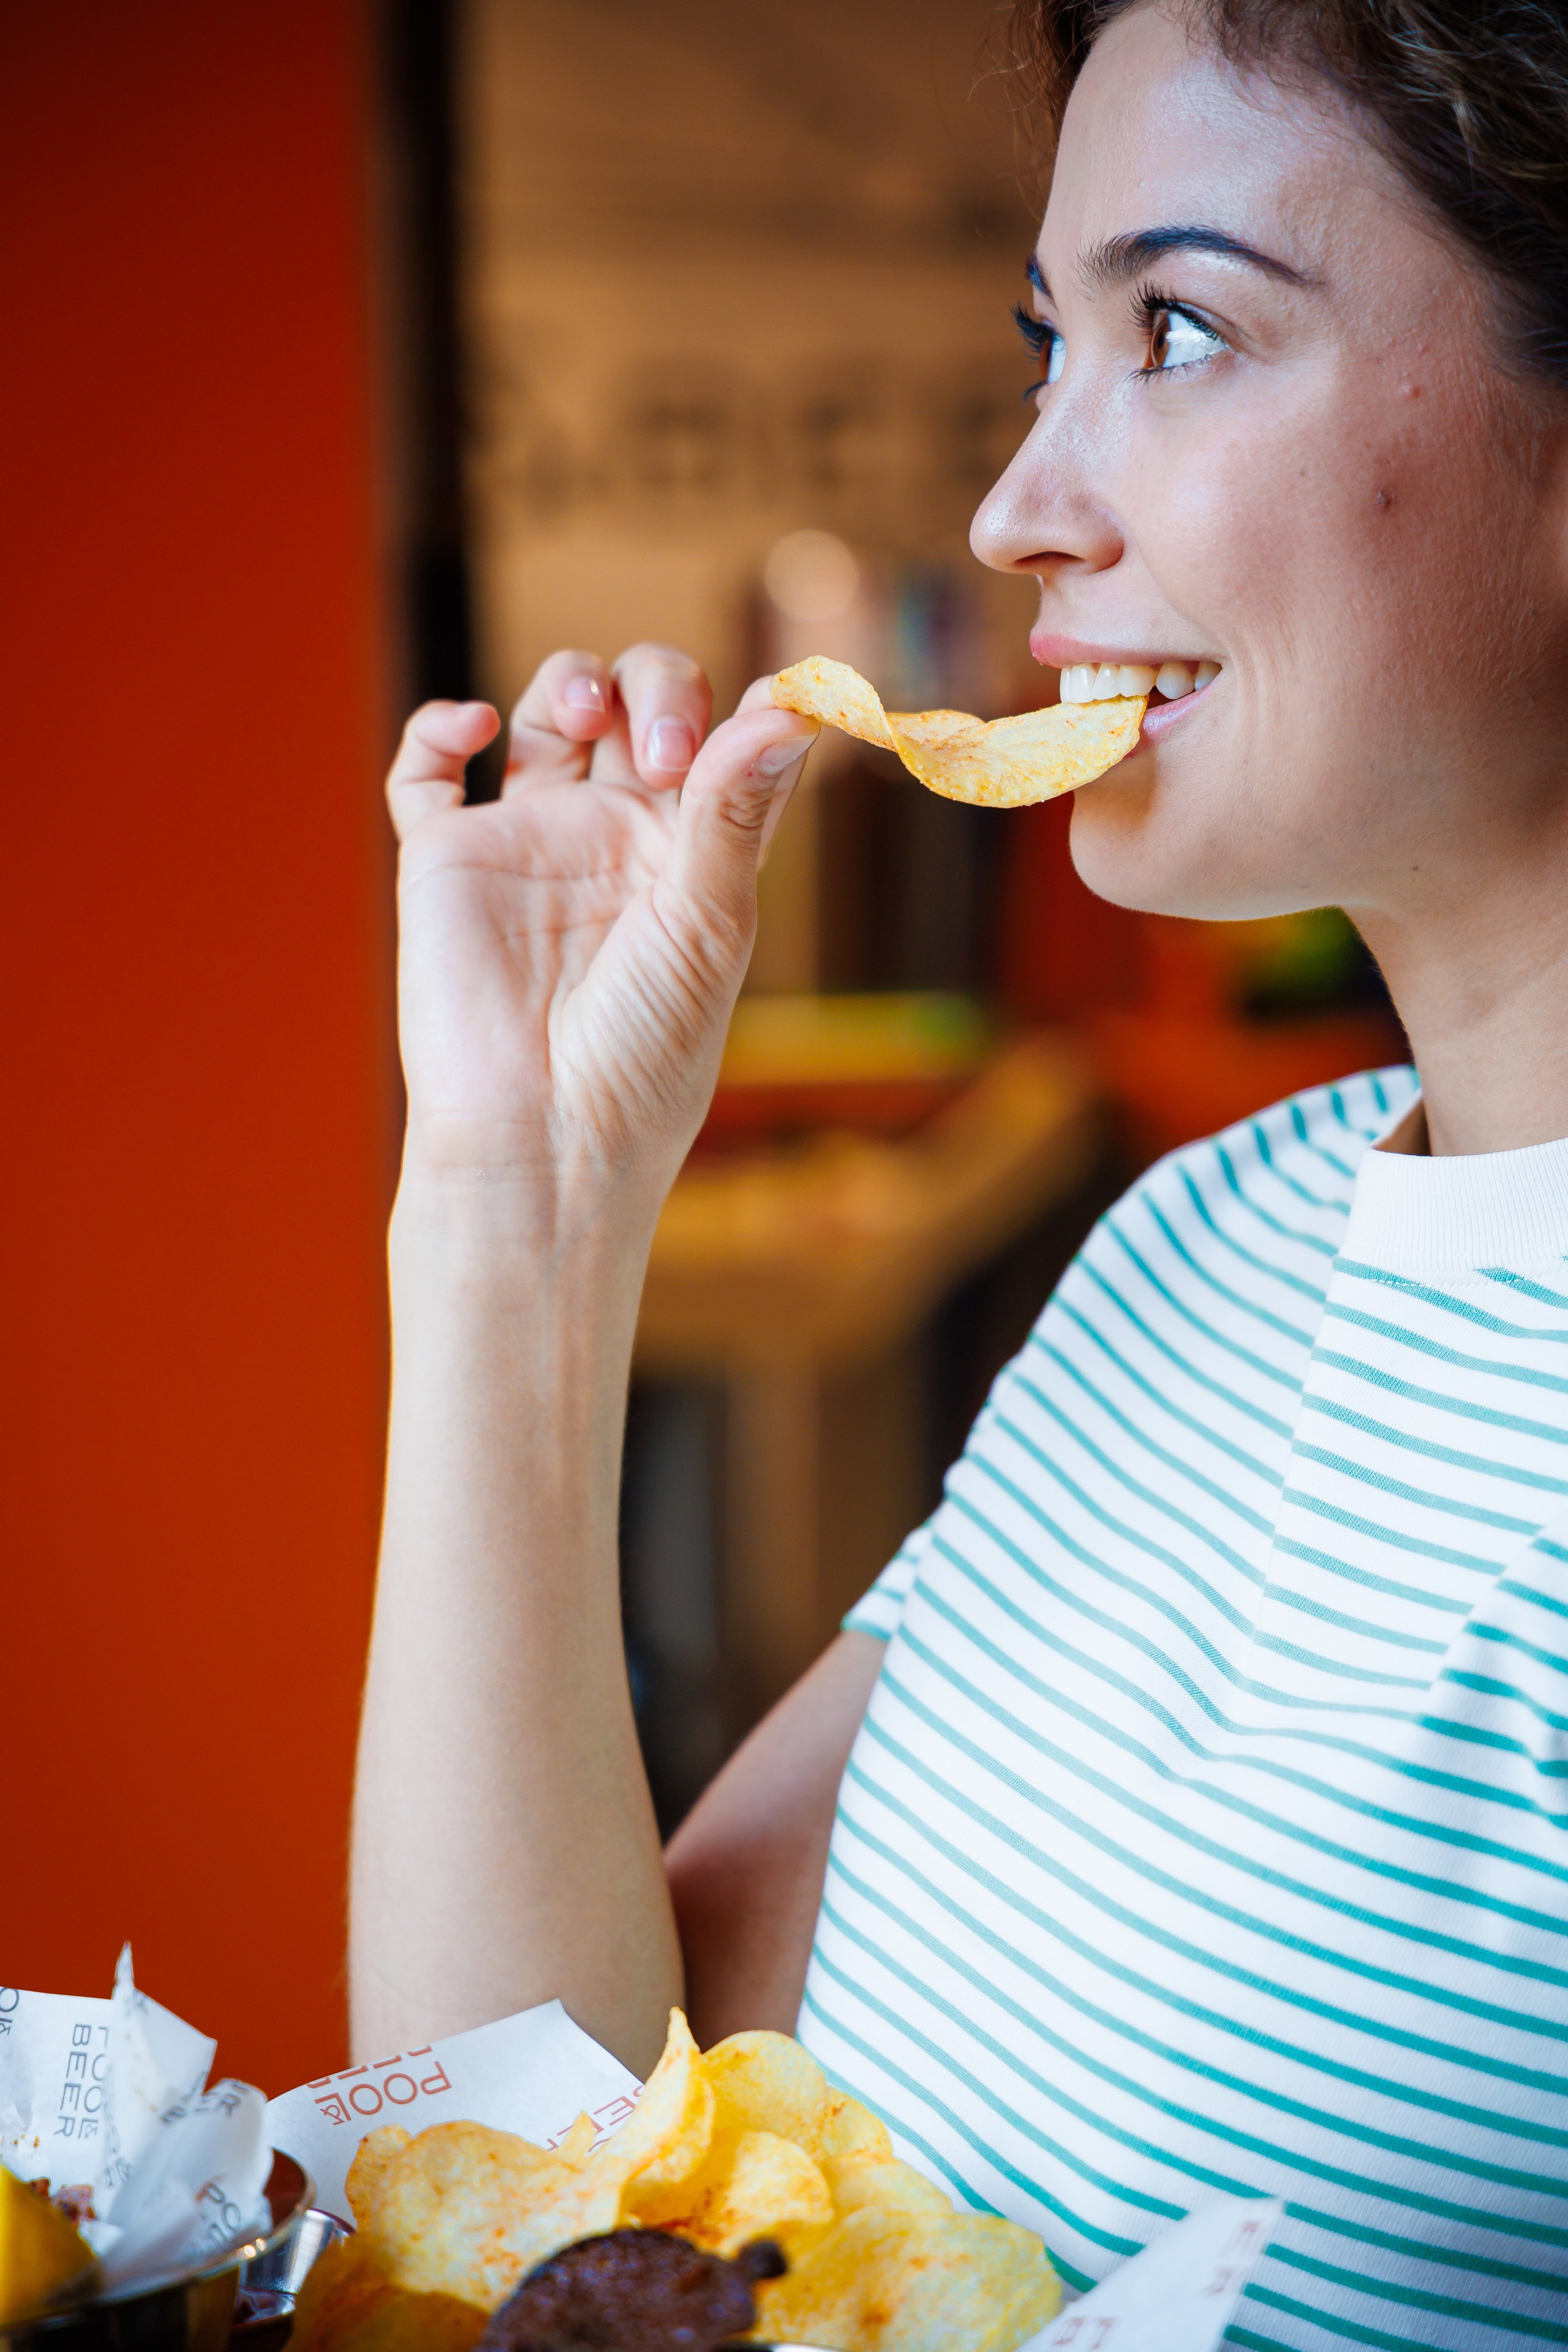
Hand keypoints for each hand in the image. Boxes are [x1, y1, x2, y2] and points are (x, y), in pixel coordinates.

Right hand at [386, 643, 817, 1223]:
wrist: (540, 1138)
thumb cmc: (641, 1056)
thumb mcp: (707, 925)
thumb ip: (735, 809)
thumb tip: (797, 706)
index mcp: (694, 858)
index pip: (729, 746)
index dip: (752, 706)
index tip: (785, 693)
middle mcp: (615, 838)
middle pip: (642, 704)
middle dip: (656, 688)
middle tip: (661, 749)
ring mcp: (530, 842)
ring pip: (549, 712)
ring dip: (572, 679)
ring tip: (581, 715)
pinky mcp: (447, 860)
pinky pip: (428, 771)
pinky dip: (441, 728)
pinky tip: (476, 727)